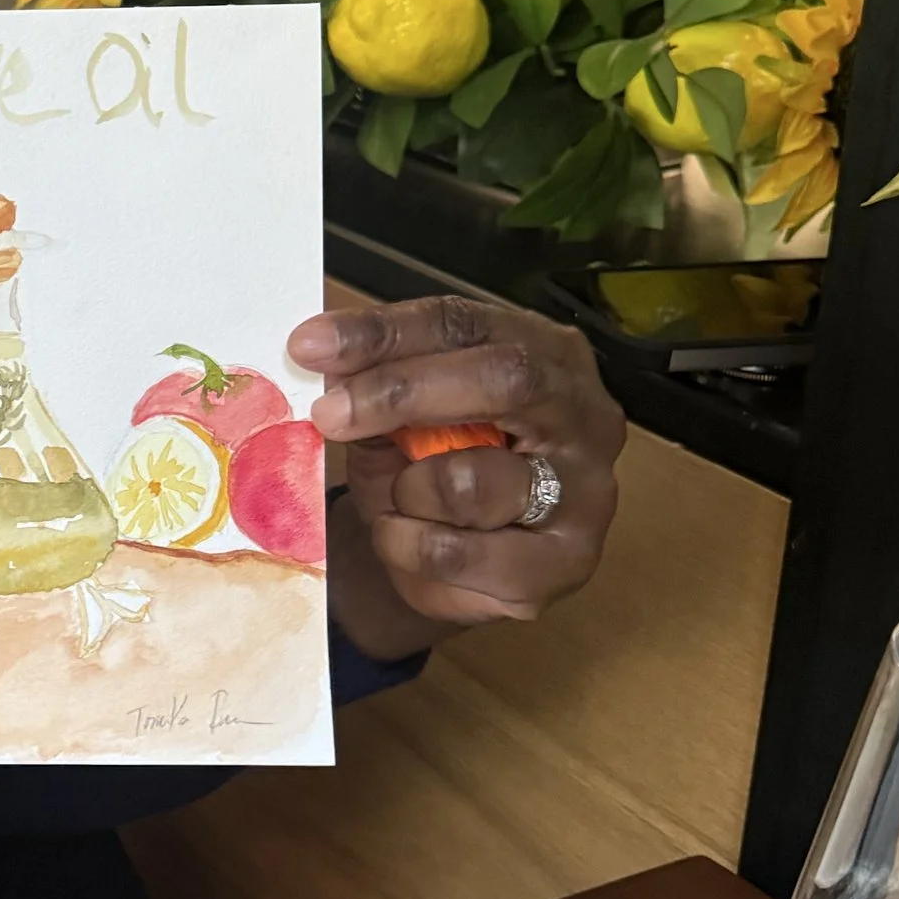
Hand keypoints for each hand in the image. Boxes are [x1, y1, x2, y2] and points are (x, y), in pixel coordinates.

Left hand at [287, 295, 623, 645]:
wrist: (464, 573)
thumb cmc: (439, 473)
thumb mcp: (402, 419)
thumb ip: (378, 385)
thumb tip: (327, 360)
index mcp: (547, 354)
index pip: (466, 324)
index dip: (385, 332)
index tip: (312, 344)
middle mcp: (584, 414)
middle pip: (501, 379)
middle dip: (402, 392)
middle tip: (329, 412)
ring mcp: (585, 492)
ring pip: (472, 480)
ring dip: (407, 490)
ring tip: (401, 500)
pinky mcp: (564, 563)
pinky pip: (455, 551)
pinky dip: (407, 545)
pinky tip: (410, 540)